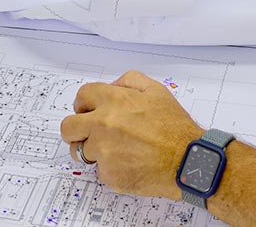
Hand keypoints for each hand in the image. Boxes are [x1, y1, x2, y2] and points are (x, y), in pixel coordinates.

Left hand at [60, 71, 201, 198]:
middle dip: (75, 130)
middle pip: (68, 127)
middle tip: (87, 133)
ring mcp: (104, 151)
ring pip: (82, 151)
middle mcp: (103, 124)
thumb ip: (130, 81)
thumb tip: (112, 86)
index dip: (84, 104)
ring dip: (94, 150)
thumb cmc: (175, 128)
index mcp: (113, 101)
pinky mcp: (108, 174)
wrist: (187, 160)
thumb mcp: (157, 90)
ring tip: (116, 151)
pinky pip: (99, 170)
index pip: (81, 96)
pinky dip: (110, 168)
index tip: (87, 111)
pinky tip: (129, 164)